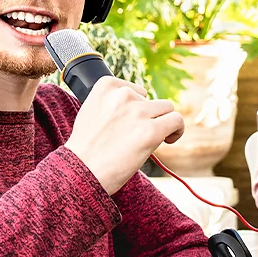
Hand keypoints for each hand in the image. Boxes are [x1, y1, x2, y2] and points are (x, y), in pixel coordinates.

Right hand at [66, 75, 184, 194]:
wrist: (81, 171)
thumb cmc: (85, 149)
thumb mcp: (92, 113)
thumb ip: (112, 105)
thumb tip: (138, 108)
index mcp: (106, 85)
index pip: (134, 90)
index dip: (136, 108)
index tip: (129, 124)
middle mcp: (123, 94)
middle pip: (151, 100)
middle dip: (148, 117)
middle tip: (136, 137)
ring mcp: (138, 112)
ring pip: (166, 109)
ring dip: (162, 123)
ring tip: (151, 139)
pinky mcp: (151, 130)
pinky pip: (176, 121)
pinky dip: (177, 130)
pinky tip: (168, 140)